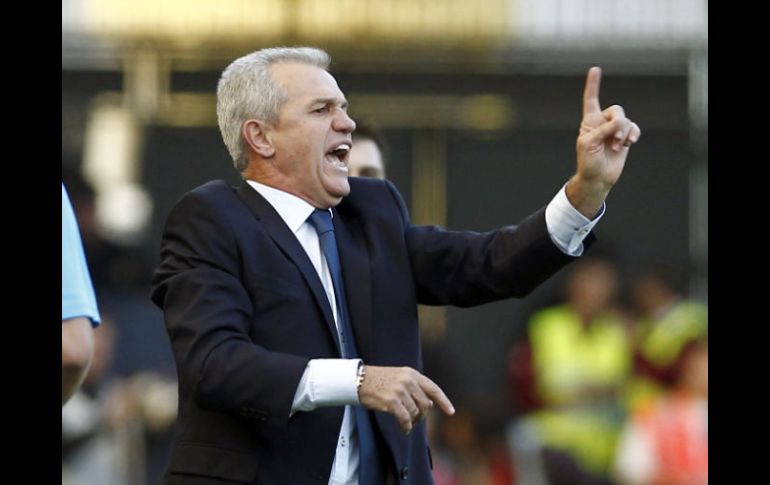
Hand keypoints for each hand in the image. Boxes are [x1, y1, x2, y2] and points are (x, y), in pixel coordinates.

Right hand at [358, 365, 454, 433]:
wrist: (357, 380)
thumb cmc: (377, 380)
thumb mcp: (398, 377)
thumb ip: (413, 387)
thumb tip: (428, 405)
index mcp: (411, 373)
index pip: (433, 389)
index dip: (443, 401)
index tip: (451, 412)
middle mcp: (408, 380)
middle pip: (425, 404)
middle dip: (422, 415)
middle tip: (415, 420)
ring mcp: (400, 390)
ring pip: (415, 413)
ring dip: (412, 421)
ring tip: (406, 423)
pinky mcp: (392, 401)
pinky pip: (405, 419)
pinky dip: (406, 426)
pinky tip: (404, 429)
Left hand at [568, 66, 640, 216]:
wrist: (598, 178)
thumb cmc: (588, 162)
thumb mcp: (589, 144)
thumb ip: (603, 130)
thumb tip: (619, 123)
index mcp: (589, 122)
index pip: (591, 100)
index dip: (593, 85)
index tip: (595, 69)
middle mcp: (602, 123)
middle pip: (616, 110)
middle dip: (618, 124)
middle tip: (615, 139)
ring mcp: (614, 130)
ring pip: (626, 120)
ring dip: (624, 133)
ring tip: (618, 146)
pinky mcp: (625, 138)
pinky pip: (634, 128)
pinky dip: (633, 134)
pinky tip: (630, 143)